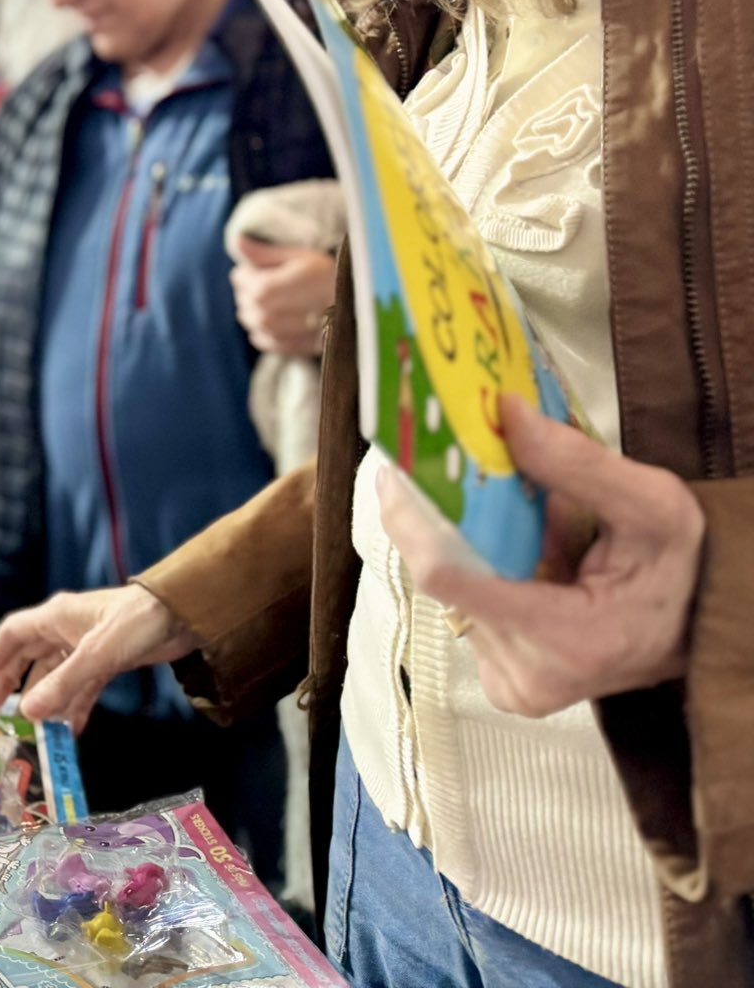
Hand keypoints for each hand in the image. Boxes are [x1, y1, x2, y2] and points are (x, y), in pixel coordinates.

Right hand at [0, 585, 201, 728]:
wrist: (183, 616)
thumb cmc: (136, 622)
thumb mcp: (97, 654)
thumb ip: (64, 684)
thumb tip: (28, 712)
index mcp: (56, 617)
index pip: (14, 633)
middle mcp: (67, 630)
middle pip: (30, 656)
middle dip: (13, 681)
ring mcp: (87, 646)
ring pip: (56, 674)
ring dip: (45, 698)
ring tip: (32, 725)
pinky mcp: (108, 660)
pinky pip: (83, 685)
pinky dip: (75, 704)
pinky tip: (71, 727)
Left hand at [230, 238, 336, 355]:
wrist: (363, 306)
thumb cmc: (332, 275)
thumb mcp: (300, 256)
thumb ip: (265, 253)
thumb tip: (237, 241)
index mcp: (269, 289)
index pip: (241, 281)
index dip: (248, 272)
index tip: (261, 268)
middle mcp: (271, 315)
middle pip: (244, 301)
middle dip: (251, 290)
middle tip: (272, 281)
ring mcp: (279, 336)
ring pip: (251, 321)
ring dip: (257, 309)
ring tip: (279, 299)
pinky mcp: (289, 349)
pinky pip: (263, 340)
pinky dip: (266, 329)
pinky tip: (280, 317)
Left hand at [379, 394, 704, 717]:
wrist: (704, 628)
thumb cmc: (683, 571)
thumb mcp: (652, 506)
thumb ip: (577, 464)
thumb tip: (505, 415)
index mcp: (567, 638)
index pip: (448, 577)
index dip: (412, 520)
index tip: (396, 470)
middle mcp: (529, 674)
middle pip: (444, 579)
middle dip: (441, 520)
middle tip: (442, 468)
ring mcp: (513, 685)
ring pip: (452, 592)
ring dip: (467, 545)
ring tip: (510, 519)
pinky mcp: (504, 684)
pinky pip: (466, 610)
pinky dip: (480, 571)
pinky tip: (518, 555)